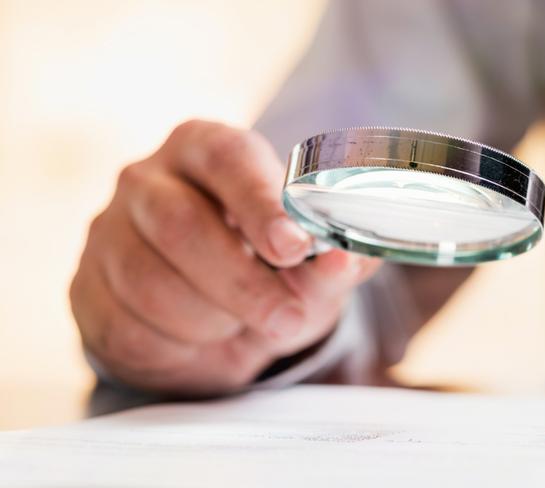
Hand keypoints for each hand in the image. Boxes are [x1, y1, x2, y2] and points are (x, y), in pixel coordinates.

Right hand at [71, 120, 379, 395]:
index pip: (227, 156)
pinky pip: (125, 326)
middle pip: (180, 224)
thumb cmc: (267, 273)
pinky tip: (199, 339)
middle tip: (286, 318)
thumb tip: (342, 260)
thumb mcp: (309, 266)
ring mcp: (107, 231)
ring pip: (148, 282)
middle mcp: (147, 180)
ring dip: (210, 320)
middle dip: (240, 283)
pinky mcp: (85, 285)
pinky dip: (176, 347)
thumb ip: (330, 262)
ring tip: (240, 325)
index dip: (260, 202)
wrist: (212, 317)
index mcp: (206, 150)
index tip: (292, 247)